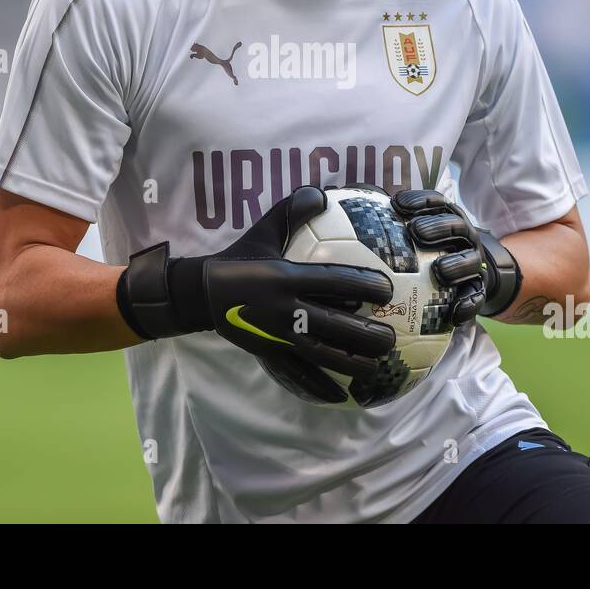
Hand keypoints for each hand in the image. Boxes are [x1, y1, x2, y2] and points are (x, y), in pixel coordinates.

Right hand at [116, 185, 395, 403]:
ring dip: (350, 363)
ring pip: (320, 354)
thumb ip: (291, 211)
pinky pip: (296, 373)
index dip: (362, 285)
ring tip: (377, 368)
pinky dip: (317, 386)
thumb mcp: (263, 231)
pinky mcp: (267, 352)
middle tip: (390, 338)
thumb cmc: (239, 257)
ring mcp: (275, 334)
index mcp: (285, 276)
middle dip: (364, 335)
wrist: (200, 292)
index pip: (332, 281)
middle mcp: (283, 308)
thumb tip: (321, 192)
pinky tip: (340, 397)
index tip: (386, 290)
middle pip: (332, 325)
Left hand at [391, 190, 521, 323]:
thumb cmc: (430, 252)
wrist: (468, 275)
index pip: (437, 204)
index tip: (397, 203)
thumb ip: (393, 227)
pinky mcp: (478, 288)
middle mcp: (464, 238)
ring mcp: (473, 263)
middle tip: (416, 231)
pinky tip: (454, 312)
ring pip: (469, 261)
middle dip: (438, 227)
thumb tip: (354, 214)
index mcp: (449, 219)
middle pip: (456, 227)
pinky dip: (466, 304)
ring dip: (455, 264)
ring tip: (439, 270)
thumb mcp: (415, 236)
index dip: (420, 201)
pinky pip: (476, 297)